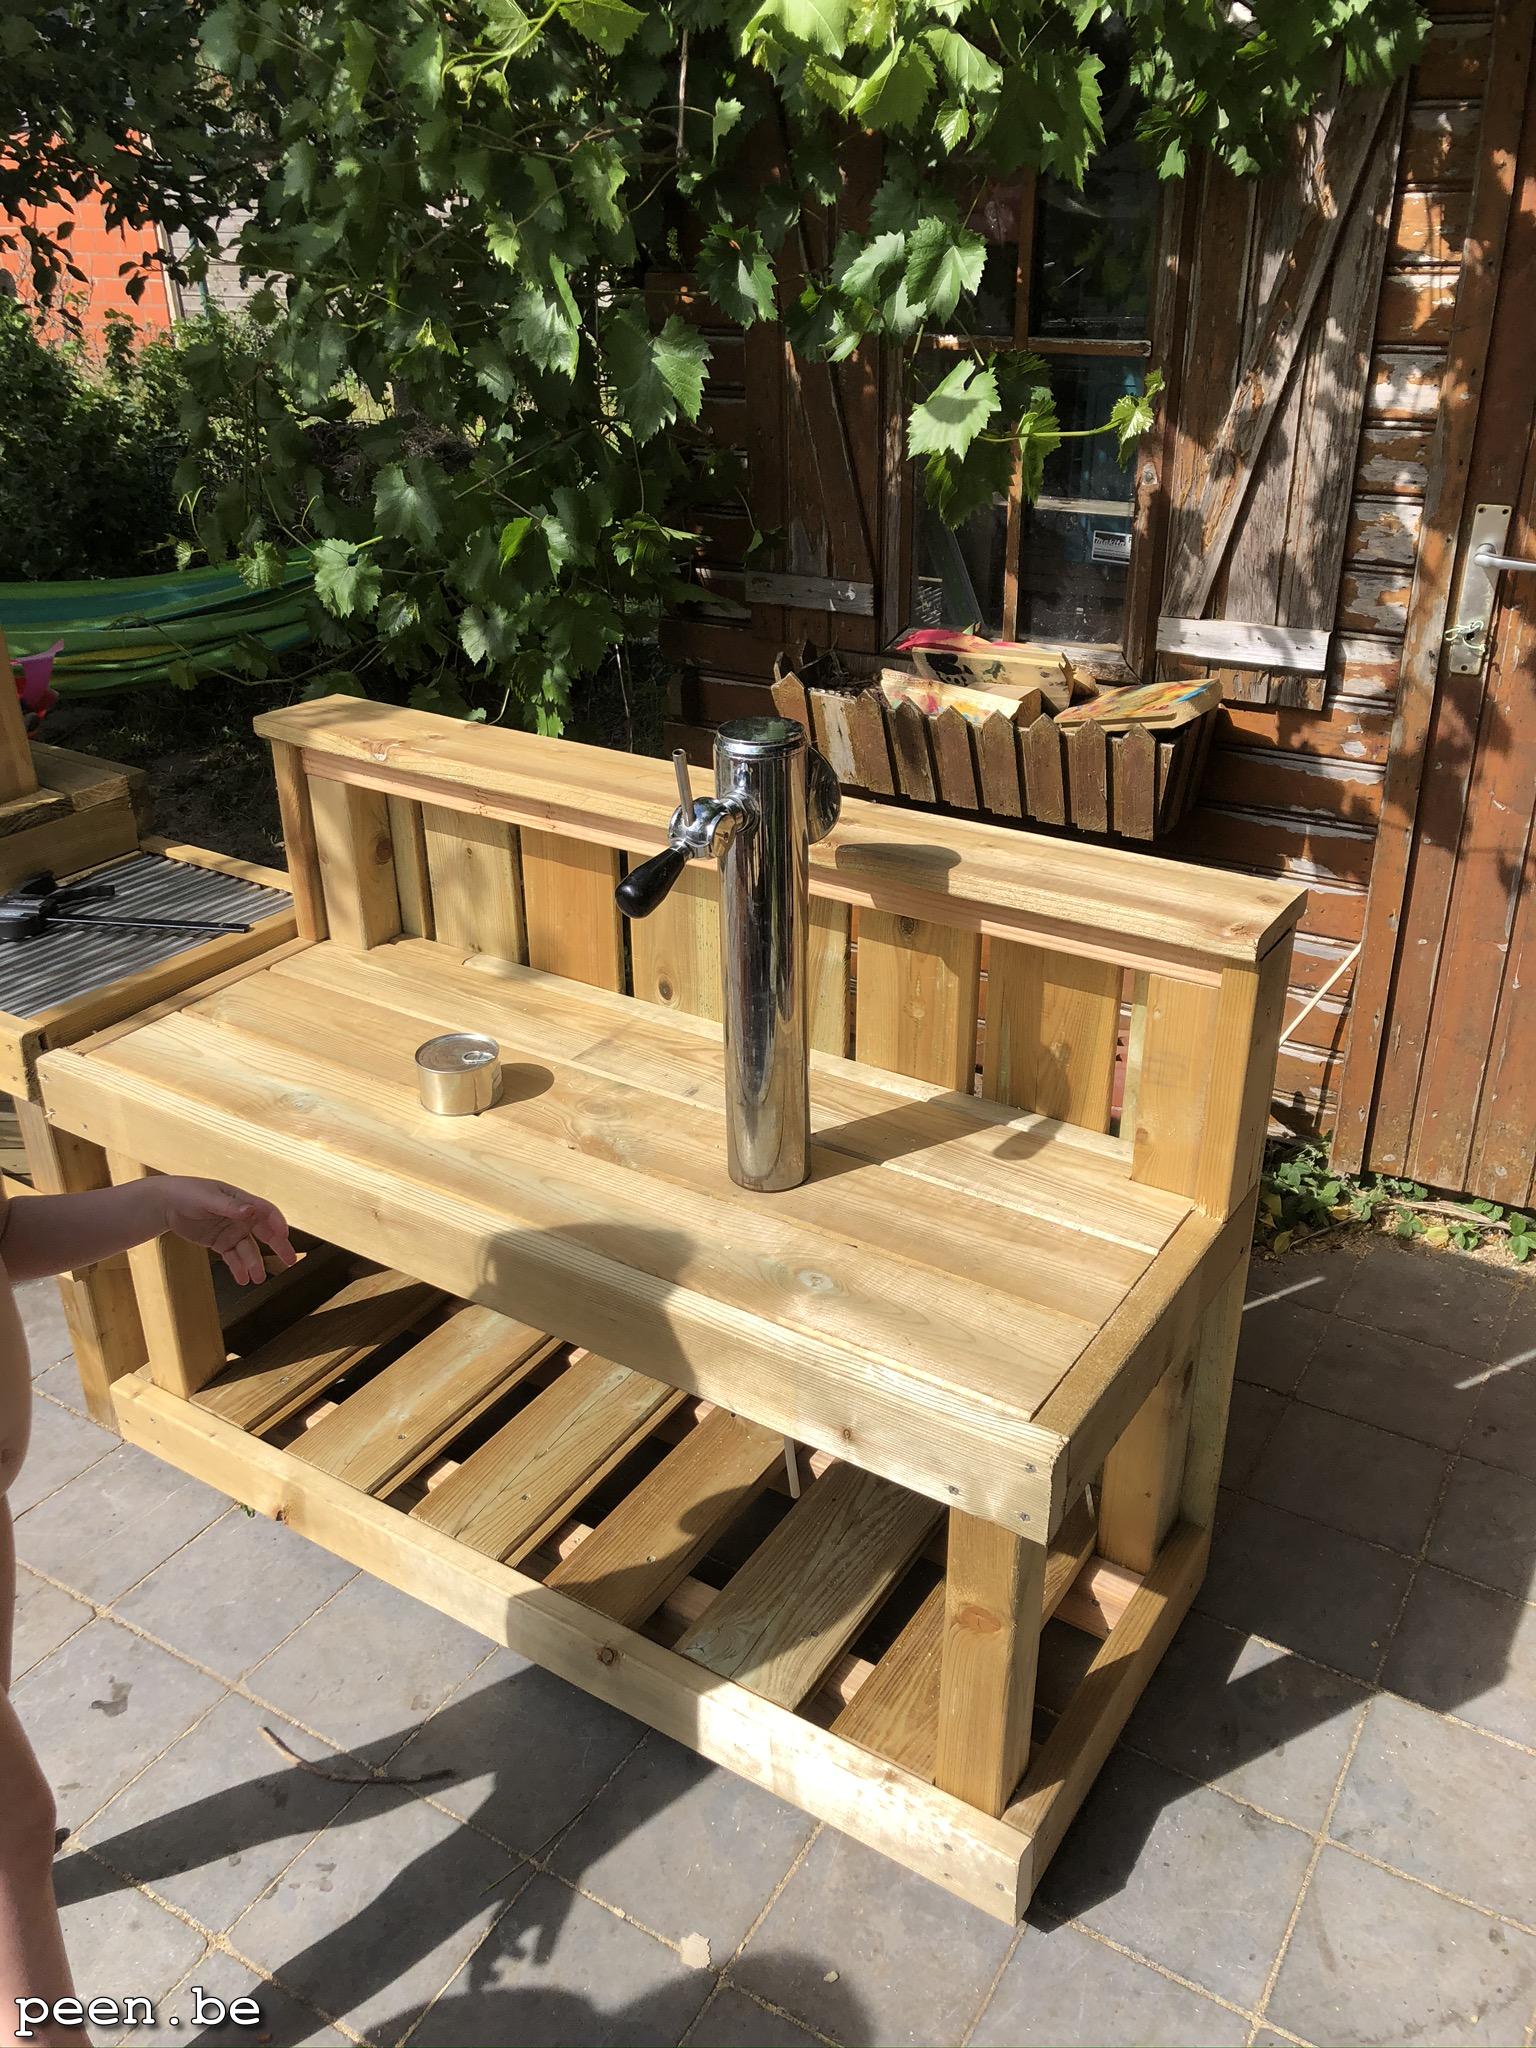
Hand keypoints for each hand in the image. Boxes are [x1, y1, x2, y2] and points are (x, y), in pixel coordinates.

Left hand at [157, 1178, 297, 1285]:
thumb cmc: (187, 1193)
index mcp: (241, 1201)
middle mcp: (241, 1217)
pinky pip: (233, 1257)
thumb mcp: (207, 1197)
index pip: (266, 1211)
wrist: (165, 1204)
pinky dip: (238, 1268)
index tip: (284, 1236)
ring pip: (248, 1249)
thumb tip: (250, 1211)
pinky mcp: (220, 1243)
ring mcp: (231, 1231)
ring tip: (257, 1278)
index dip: (277, 1222)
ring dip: (254, 1263)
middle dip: (278, 1246)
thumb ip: (229, 1206)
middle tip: (290, 1261)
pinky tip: (242, 1279)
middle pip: (265, 1232)